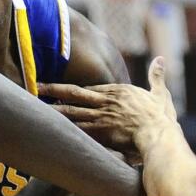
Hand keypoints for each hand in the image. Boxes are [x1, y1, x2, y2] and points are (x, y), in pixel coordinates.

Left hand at [40, 57, 177, 156]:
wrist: (159, 135)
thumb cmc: (161, 118)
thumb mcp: (160, 94)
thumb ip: (157, 76)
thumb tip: (161, 59)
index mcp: (118, 91)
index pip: (89, 87)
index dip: (72, 86)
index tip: (58, 86)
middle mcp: (105, 101)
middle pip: (73, 93)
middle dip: (52, 89)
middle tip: (35, 86)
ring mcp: (100, 116)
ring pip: (70, 111)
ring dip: (51, 109)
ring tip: (34, 107)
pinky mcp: (99, 133)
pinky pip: (75, 129)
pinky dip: (60, 128)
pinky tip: (47, 129)